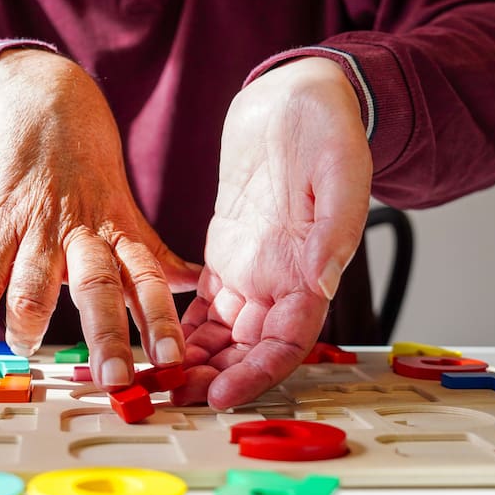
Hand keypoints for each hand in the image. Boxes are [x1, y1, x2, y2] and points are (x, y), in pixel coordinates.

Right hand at [0, 49, 199, 388]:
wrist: (45, 102)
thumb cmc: (91, 168)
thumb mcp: (126, 209)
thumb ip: (154, 253)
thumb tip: (196, 284)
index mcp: (118, 232)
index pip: (148, 280)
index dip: (161, 320)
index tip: (174, 361)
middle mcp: (82, 232)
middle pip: (97, 285)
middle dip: (106, 334)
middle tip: (114, 378)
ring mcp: (37, 226)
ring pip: (34, 278)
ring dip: (30, 319)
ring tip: (29, 349)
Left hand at [174, 57, 371, 408]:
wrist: (293, 100)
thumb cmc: (324, 129)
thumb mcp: (340, 170)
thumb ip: (336, 229)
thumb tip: (324, 282)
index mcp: (310, 269)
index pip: (288, 342)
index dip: (257, 373)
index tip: (222, 393)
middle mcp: (279, 279)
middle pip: (247, 349)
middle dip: (212, 376)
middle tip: (170, 395)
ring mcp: (250, 269)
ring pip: (222, 334)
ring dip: (192, 360)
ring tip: (155, 377)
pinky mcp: (225, 252)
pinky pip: (202, 303)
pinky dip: (181, 326)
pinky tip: (154, 337)